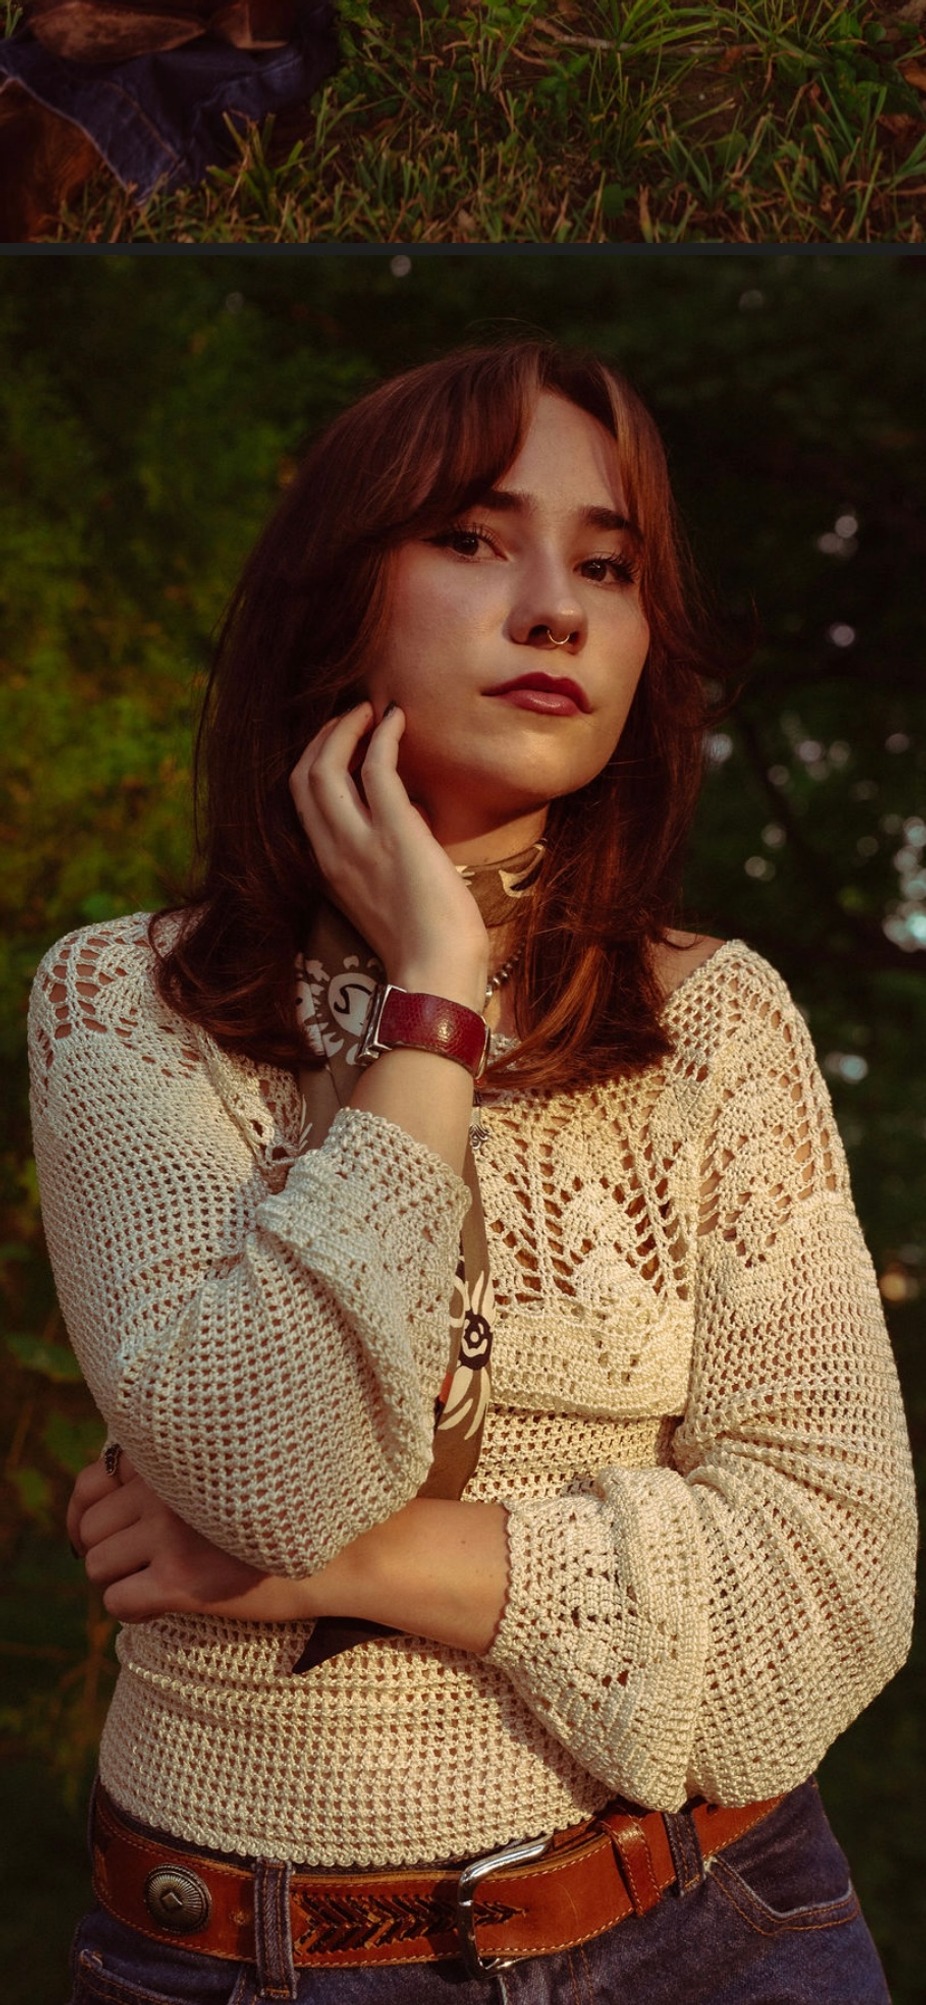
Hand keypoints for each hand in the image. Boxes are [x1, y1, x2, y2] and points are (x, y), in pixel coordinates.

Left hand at [68, 1453, 290, 1623]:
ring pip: (97, 1566)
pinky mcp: (181, 1580)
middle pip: (91, 1530)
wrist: (339, 1550)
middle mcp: (165, 1489)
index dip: (83, 1516)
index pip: (90, 1483)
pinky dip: (132, 1610)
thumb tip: (96, 1515)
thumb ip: (169, 1475)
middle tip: (136, 1567)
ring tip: (153, 1585)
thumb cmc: (283, 1510)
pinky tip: (162, 1605)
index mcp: (172, 1457)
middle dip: (105, 1553)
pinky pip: (118, 1602)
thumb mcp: (224, 1471)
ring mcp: (171, 1533)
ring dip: (117, 1581)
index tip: (92, 1537)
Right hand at [290, 703, 488, 1008]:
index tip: (339, 743)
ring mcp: (358, 842)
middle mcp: (332, 853)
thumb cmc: (425, 945)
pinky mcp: (394, 832)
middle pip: (302, 778)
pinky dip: (383, 737)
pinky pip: (377, 768)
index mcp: (327, 870)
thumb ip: (383, 857)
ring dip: (344, 729)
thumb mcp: (387, 896)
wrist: (436, 973)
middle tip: (351, 717)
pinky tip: (397, 721)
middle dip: (322, 738)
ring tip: (368, 711)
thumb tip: (406, 817)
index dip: (314, 762)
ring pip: (324, 767)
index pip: (301, 803)